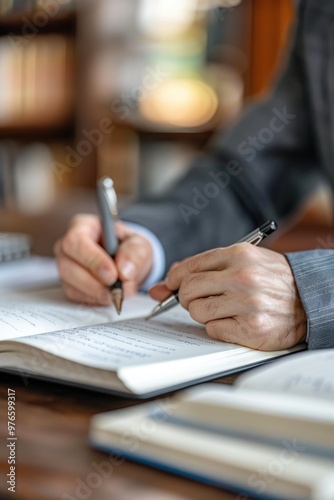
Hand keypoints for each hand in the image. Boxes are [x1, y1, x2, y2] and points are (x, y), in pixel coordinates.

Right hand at [54, 214, 152, 305]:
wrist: (128, 262)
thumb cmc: (129, 247)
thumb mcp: (139, 244)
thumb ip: (135, 254)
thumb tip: (124, 271)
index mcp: (82, 226)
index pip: (76, 241)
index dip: (93, 260)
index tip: (112, 275)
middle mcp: (67, 246)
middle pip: (67, 265)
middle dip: (93, 282)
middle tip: (116, 290)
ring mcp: (65, 266)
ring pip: (69, 284)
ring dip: (96, 293)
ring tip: (118, 293)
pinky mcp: (69, 285)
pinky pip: (75, 296)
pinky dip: (94, 300)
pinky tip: (109, 296)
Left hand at [150, 244, 306, 350]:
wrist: (309, 299)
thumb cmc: (273, 279)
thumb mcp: (244, 262)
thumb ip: (204, 268)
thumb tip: (163, 285)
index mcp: (240, 255)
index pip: (191, 266)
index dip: (176, 278)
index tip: (173, 284)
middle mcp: (243, 277)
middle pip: (189, 289)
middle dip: (187, 298)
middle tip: (199, 299)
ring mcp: (247, 303)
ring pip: (197, 311)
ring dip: (204, 314)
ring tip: (223, 310)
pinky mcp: (251, 328)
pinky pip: (212, 330)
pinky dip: (218, 328)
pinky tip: (234, 321)